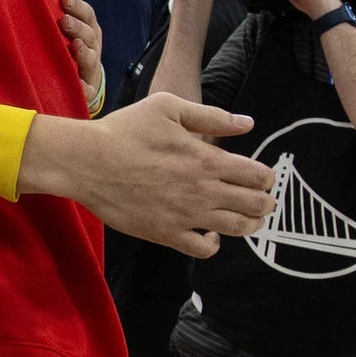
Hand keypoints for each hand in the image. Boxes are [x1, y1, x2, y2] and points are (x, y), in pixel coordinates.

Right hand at [20, 92, 274, 257]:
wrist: (88, 161)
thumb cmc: (125, 130)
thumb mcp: (167, 107)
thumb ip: (210, 116)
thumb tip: (246, 123)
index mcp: (206, 159)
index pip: (257, 175)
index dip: (267, 177)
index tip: (263, 176)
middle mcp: (203, 190)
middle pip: (255, 205)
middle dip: (266, 202)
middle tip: (263, 199)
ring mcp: (187, 215)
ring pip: (237, 228)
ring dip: (249, 223)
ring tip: (247, 218)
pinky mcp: (167, 233)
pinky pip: (204, 249)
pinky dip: (214, 243)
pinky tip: (210, 233)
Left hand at [59, 0, 101, 97]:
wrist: (88, 79)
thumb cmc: (79, 42)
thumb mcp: (78, 20)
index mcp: (89, 28)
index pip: (87, 15)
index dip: (77, 6)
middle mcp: (92, 46)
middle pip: (89, 35)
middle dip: (77, 27)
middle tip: (63, 20)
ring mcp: (91, 67)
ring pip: (90, 59)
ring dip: (82, 52)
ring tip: (74, 46)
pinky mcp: (88, 88)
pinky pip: (87, 89)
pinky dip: (83, 87)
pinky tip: (77, 84)